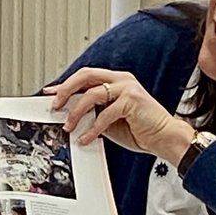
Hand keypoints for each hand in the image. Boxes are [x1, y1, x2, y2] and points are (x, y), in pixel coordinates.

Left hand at [45, 67, 192, 161]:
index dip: (65, 84)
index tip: (50, 93)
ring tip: (69, 126)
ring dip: (76, 112)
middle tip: (55, 106)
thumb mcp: (110, 120)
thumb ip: (93, 113)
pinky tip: (86, 138)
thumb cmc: (141, 130)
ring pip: (92, 94)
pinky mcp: (132, 101)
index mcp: (116, 80)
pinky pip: (104, 114)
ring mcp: (127, 88)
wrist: (165, 138)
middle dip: (66, 90)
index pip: (85, 77)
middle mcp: (121, 80)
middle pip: (85, 75)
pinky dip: (92, 128)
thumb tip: (69, 116)